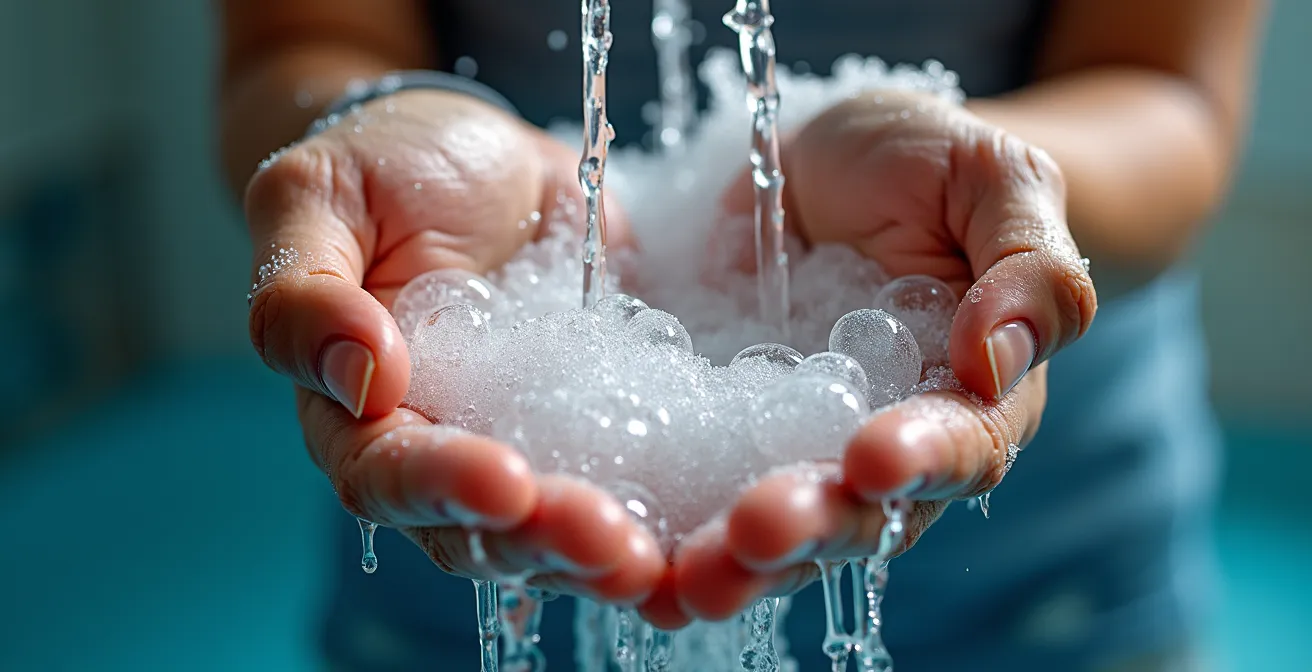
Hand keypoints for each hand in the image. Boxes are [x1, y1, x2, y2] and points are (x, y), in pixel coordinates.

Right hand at [244, 89, 662, 603]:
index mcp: (354, 412)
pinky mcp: (596, 426)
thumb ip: (304, 291)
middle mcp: (438, 449)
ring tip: (655, 562)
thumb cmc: (383, 169)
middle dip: (542, 541)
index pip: (383, 476)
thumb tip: (360, 375)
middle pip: (477, 530)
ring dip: (600, 554)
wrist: (481, 158)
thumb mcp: (316, 198)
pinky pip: (626, 483)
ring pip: (552, 530)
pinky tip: (702, 529)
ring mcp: (523, 445)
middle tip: (610, 542)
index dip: (440, 487)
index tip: (507, 482)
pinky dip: (659, 513)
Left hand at [647, 91, 1096, 626]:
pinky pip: (700, 489)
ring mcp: (798, 445)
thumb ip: (1028, 266)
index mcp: (973, 393)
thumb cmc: (927, 163)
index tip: (873, 461)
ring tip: (688, 579)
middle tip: (754, 534)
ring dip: (738, 559)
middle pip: (861, 512)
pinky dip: (671, 529)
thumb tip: (996, 363)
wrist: (826, 156)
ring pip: (781, 525)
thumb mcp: (993, 179)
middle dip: (811, 527)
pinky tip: (636, 563)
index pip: (964, 446)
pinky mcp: (722, 432)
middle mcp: (887, 440)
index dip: (925, 460)